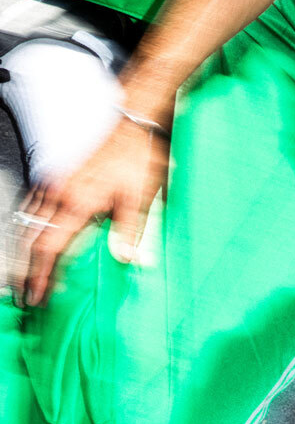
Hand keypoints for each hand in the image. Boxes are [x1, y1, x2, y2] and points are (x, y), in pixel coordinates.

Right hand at [12, 117, 168, 307]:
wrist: (132, 127)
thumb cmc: (137, 158)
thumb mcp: (140, 197)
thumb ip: (129, 230)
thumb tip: (126, 259)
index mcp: (78, 201)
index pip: (50, 247)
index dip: (41, 274)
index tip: (38, 295)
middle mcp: (59, 193)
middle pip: (31, 240)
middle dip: (26, 272)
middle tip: (26, 296)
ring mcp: (53, 184)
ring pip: (27, 225)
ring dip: (24, 254)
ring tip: (25, 278)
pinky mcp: (55, 179)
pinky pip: (31, 208)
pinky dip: (26, 230)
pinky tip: (28, 243)